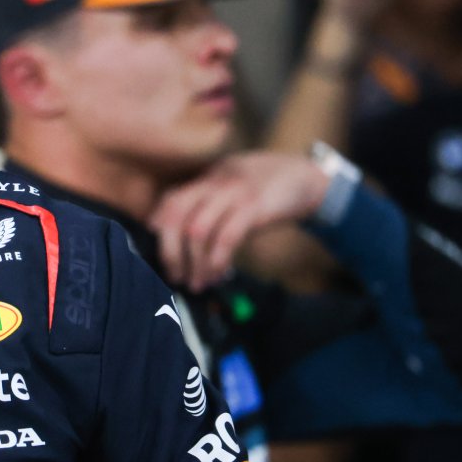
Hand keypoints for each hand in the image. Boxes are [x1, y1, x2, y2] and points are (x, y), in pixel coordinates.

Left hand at [150, 151, 330, 291]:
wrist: (306, 177)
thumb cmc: (265, 191)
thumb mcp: (232, 191)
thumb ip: (210, 208)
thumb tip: (185, 245)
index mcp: (207, 179)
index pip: (170, 200)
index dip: (157, 226)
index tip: (155, 253)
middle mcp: (215, 183)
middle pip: (176, 216)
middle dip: (169, 252)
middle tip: (174, 276)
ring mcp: (234, 193)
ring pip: (197, 230)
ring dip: (194, 264)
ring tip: (197, 283)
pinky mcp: (255, 207)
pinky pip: (226, 237)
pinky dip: (217, 260)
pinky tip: (218, 275)